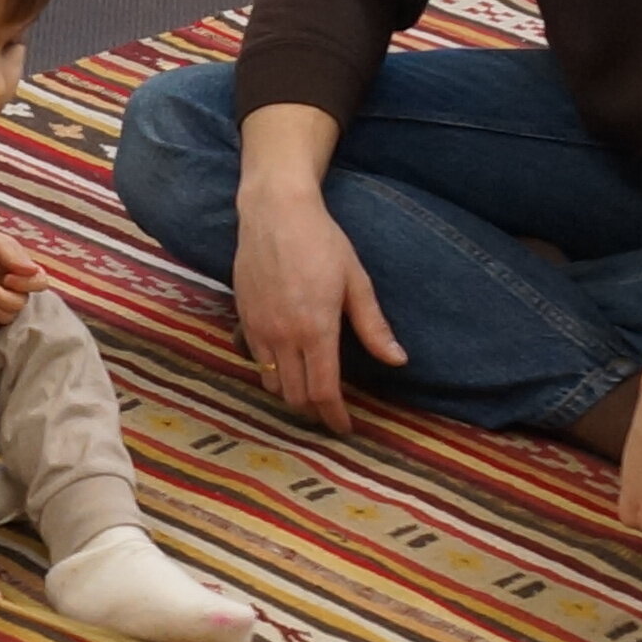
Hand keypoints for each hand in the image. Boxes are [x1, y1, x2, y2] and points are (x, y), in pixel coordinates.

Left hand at [0, 213, 35, 329]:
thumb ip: (15, 259)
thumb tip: (34, 271)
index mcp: (25, 270)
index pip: (40, 284)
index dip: (25, 285)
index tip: (7, 277)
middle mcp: (17, 287)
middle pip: (20, 305)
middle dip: (1, 298)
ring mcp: (1, 299)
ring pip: (6, 317)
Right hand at [231, 187, 402, 432]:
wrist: (274, 212)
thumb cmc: (322, 241)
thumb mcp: (356, 281)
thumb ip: (373, 326)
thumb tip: (398, 360)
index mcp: (316, 329)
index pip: (324, 391)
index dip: (335, 417)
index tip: (345, 428)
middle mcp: (284, 336)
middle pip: (296, 396)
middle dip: (314, 411)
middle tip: (331, 413)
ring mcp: (259, 329)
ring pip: (273, 384)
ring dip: (291, 396)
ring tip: (309, 393)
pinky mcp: (243, 318)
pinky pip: (256, 362)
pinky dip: (273, 374)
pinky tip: (287, 366)